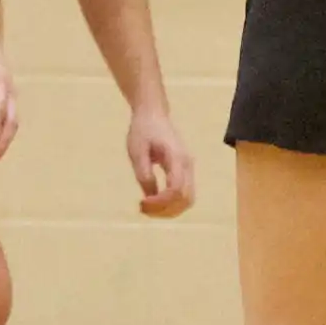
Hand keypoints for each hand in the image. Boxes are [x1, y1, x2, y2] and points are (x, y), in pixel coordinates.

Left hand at [120, 103, 199, 219]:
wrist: (153, 114)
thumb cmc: (143, 130)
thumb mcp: (137, 151)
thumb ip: (144, 173)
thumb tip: (149, 196)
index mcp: (176, 157)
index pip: (176, 189)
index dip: (160, 202)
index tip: (141, 203)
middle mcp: (187, 165)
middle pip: (186, 198)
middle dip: (165, 210)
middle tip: (143, 209)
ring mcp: (188, 168)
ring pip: (188, 199)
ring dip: (170, 210)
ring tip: (148, 208)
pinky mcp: (185, 171)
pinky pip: (184, 194)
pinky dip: (172, 204)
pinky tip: (154, 202)